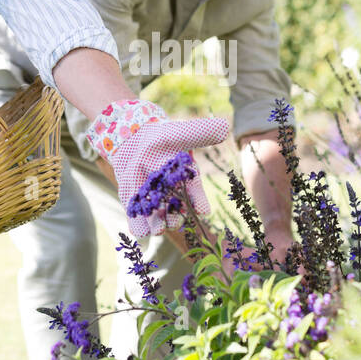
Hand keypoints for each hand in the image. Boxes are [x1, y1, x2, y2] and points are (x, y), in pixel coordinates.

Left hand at [88, 99, 228, 236]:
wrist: (135, 140)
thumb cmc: (162, 137)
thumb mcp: (180, 133)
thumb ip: (199, 133)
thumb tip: (224, 127)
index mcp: (186, 181)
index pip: (196, 195)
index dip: (200, 202)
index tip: (203, 210)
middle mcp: (173, 196)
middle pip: (177, 212)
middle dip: (176, 219)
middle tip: (175, 222)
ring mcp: (154, 204)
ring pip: (159, 220)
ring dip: (158, 225)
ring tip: (157, 230)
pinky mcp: (136, 207)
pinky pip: (139, 222)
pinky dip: (139, 228)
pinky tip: (140, 231)